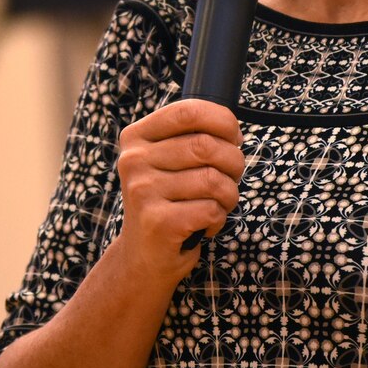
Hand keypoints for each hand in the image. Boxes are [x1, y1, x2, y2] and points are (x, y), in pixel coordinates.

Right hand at [113, 98, 245, 283]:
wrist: (143, 256)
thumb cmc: (169, 202)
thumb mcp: (168, 161)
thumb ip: (191, 138)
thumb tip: (232, 128)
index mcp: (136, 137)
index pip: (188, 110)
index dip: (223, 121)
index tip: (234, 139)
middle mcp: (133, 161)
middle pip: (206, 146)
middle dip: (234, 163)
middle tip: (231, 178)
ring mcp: (142, 191)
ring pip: (213, 180)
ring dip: (229, 196)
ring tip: (217, 205)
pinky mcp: (157, 222)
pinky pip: (211, 209)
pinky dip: (219, 219)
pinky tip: (205, 225)